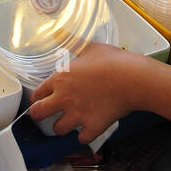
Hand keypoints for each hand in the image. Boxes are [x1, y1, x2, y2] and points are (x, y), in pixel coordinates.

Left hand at [29, 43, 150, 143]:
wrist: (134, 79)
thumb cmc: (113, 61)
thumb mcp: (89, 47)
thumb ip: (70, 41)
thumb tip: (57, 31)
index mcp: (60, 79)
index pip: (36, 94)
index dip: (38, 98)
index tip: (41, 99)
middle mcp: (64, 99)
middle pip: (38, 115)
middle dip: (40, 116)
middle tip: (46, 115)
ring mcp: (77, 115)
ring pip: (58, 130)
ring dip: (63, 126)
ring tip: (70, 121)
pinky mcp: (92, 127)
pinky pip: (82, 139)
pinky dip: (85, 135)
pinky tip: (89, 128)